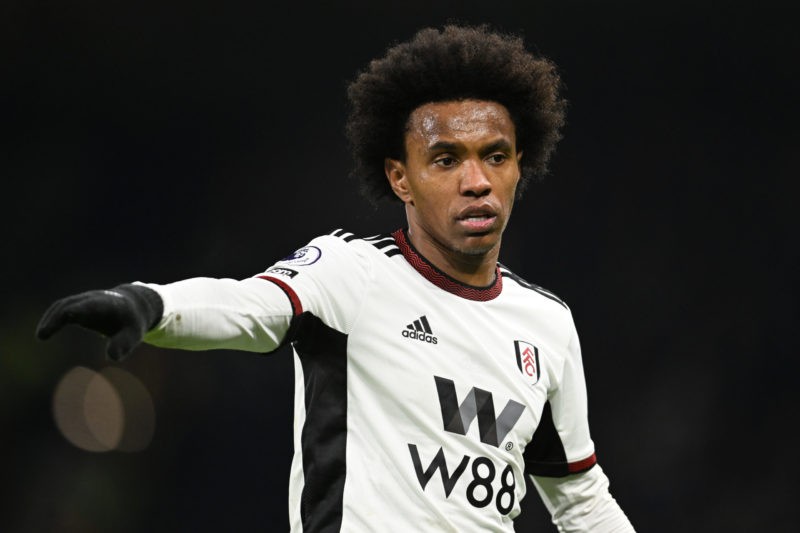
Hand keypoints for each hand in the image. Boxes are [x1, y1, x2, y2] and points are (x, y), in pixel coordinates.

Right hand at [36, 284, 162, 360]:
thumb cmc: (132, 322)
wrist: (133, 306)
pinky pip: (61, 309)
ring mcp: (84, 301)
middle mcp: (94, 299)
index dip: (79, 310)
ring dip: (51, 318)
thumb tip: (112, 357)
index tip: (67, 317)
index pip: (91, 306)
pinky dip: (52, 319)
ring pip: (63, 305)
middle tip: (42, 334)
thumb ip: (124, 344)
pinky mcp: (78, 306)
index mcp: (108, 305)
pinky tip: (44, 334)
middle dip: (57, 317)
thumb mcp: (134, 334)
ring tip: (41, 335)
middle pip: (71, 304)